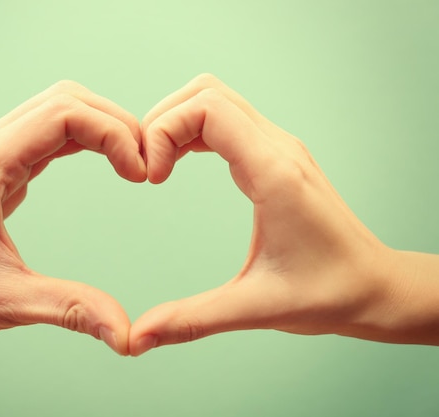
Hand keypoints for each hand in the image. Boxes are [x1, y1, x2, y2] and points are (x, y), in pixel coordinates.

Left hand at [0, 81, 145, 386]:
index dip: (113, 134)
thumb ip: (71, 309)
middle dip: (113, 123)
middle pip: (63, 101)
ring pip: (52, 112)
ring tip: (129, 162)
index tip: (140, 174)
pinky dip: (77, 141)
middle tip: (144, 164)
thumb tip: (127, 332)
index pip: (64, 115)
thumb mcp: (3, 303)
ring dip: (97, 128)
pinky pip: (40, 136)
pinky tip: (97, 162)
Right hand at [129, 74, 428, 354]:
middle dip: (163, 121)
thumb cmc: (329, 293)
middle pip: (206, 92)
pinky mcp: (276, 158)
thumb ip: (191, 320)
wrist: (376, 287)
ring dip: (177, 123)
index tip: (150, 178)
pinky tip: (179, 164)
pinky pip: (227, 122)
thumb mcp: (255, 308)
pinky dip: (194, 132)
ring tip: (157, 166)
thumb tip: (138, 337)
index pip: (207, 109)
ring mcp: (279, 148)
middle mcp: (278, 148)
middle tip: (146, 168)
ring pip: (216, 100)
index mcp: (274, 173)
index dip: (164, 131)